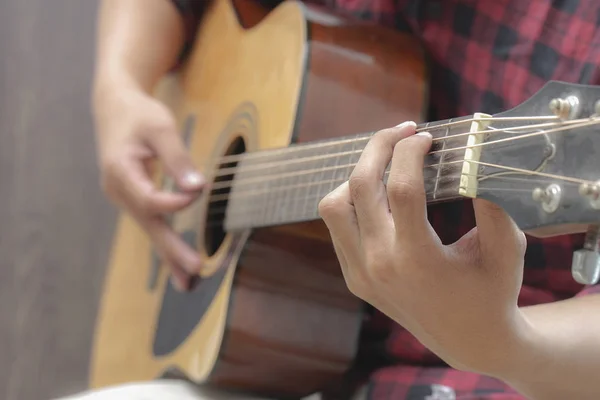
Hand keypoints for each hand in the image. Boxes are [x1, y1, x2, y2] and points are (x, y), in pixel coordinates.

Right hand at [93, 87, 203, 290]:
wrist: (114, 107)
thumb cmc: (138, 114)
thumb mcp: (160, 126)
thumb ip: (177, 157)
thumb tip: (197, 188)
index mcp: (119, 170)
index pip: (148, 198)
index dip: (173, 201)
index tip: (197, 192)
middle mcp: (118, 190)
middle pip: (148, 224)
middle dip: (171, 250)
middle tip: (193, 271)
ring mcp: (124, 197)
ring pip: (150, 228)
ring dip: (170, 254)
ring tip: (188, 282)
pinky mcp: (134, 198)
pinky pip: (151, 223)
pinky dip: (166, 243)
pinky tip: (178, 263)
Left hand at [318, 121, 531, 374]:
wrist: (469, 340)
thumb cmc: (492, 292)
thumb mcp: (506, 249)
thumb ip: (493, 204)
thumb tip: (474, 156)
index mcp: (417, 259)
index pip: (402, 188)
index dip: (411, 152)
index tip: (427, 136)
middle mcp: (380, 265)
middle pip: (359, 187)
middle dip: (379, 147)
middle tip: (402, 131)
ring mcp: (360, 273)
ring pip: (333, 207)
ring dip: (356, 176)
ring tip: (387, 164)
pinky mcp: (353, 278)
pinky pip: (337, 228)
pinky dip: (353, 203)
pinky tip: (380, 194)